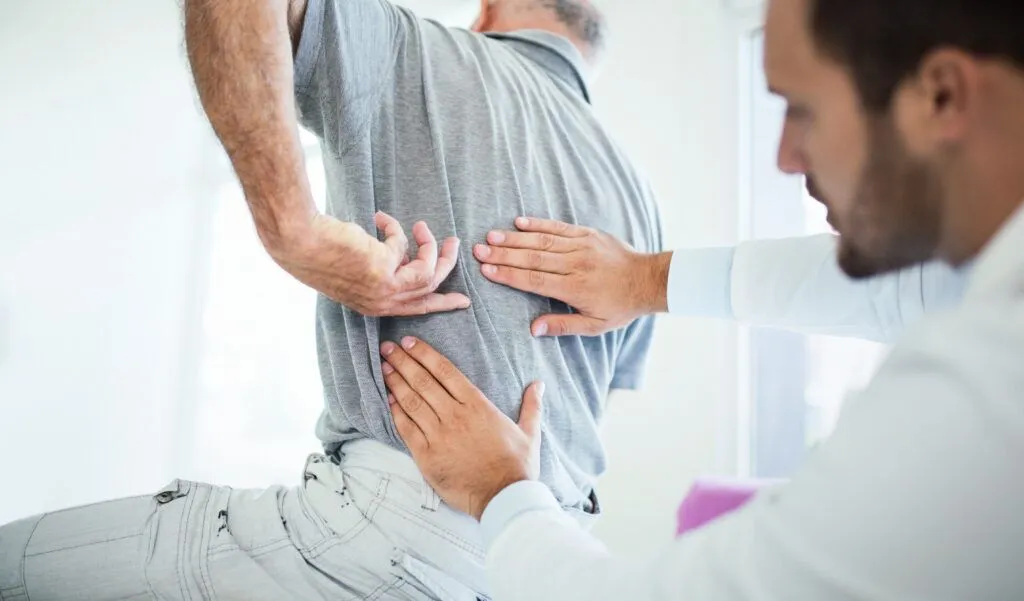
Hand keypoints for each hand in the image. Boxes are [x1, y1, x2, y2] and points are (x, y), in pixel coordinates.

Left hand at [268, 211, 469, 316]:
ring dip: (430, 245)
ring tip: (422, 226)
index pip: (417, 309)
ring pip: (428, 270)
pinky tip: (379, 218)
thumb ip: (385, 267)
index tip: (463, 301)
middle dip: (447, 264)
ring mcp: (384, 288)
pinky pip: (404, 245)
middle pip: (430, 288)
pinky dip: (395, 228)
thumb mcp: (359, 268)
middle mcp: (382, 302)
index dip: (443, 303)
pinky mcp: (384, 268)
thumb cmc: (322, 252)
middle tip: (454, 243)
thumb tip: (406, 254)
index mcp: (375, 306)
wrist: (300, 243)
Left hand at [379, 337, 542, 520]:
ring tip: (384, 367)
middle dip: (403, 362)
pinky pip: (407, 429)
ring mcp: (439, 435)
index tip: (409, 342)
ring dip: (396, 382)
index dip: (425, 354)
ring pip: (412, 402)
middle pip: (423, 381)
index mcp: (477, 405)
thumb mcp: (529, 432)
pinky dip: (396, 412)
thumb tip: (538, 384)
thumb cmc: (517, 466)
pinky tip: (388, 399)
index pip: (445, 371)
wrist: (504, 498)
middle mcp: (455, 416)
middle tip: (388, 348)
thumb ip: (531, 405)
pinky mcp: (427, 456)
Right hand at [473, 217, 671, 335]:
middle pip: (533, 258)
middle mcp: (575, 264)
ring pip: (542, 240)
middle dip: (503, 254)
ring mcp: (581, 246)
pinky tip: (518, 222)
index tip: (487, 271)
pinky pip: (559, 227)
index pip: (534, 280)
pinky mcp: (587, 234)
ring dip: (514, 238)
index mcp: (575, 288)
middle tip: (478, 251)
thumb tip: (532, 329)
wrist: (648, 280)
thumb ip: (562, 326)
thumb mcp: (594, 325)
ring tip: (491, 236)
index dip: (509, 275)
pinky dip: (538, 223)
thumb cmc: (620, 306)